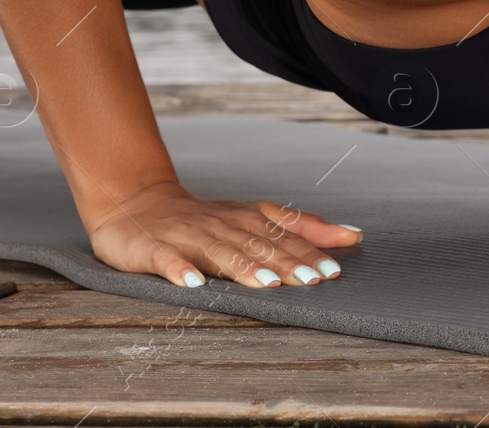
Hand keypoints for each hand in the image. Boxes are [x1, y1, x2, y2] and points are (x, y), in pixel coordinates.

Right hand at [86, 180, 362, 287]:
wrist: (136, 203)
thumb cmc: (203, 218)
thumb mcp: (254, 217)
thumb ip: (301, 226)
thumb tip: (352, 235)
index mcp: (246, 218)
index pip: (282, 235)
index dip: (307, 252)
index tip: (332, 270)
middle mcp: (222, 225)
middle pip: (258, 245)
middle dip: (286, 263)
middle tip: (312, 280)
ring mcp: (188, 236)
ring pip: (220, 251)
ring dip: (243, 267)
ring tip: (266, 283)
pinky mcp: (155, 249)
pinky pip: (169, 260)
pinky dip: (181, 271)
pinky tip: (194, 285)